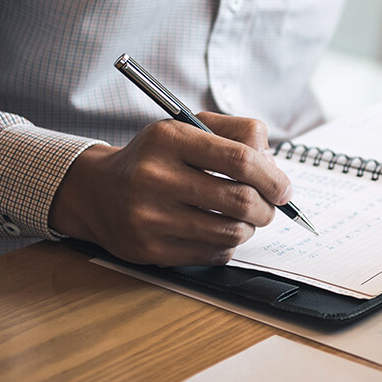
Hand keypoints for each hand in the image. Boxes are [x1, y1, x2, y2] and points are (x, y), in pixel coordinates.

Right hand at [49, 113, 293, 264]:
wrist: (97, 191)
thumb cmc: (157, 157)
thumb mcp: (190, 127)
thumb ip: (239, 132)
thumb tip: (274, 164)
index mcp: (169, 139)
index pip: (240, 159)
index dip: (273, 177)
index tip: (284, 188)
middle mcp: (154, 178)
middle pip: (240, 200)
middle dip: (268, 207)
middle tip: (270, 206)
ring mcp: (150, 218)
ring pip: (232, 232)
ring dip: (250, 227)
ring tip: (243, 217)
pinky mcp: (151, 250)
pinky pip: (214, 254)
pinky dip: (227, 244)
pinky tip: (215, 230)